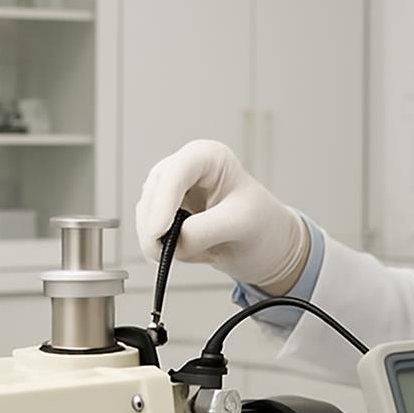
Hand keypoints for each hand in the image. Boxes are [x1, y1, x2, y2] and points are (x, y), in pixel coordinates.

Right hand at [135, 140, 309, 293]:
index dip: (162, 203)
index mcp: (209, 157)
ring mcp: (172, 188)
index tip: (158, 232)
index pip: (176, 173)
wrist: (267, 243)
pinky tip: (196, 251)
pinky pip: (151, 231)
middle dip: (156, 228)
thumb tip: (171, 242)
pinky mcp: (165, 211)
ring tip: (201, 252)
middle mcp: (186, 167)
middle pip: (153, 194)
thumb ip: (202, 231)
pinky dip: (165, 247)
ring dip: (162, 241)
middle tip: (164, 256)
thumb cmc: (262, 224)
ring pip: (146, 215)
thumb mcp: (240, 225)